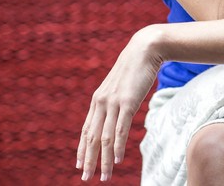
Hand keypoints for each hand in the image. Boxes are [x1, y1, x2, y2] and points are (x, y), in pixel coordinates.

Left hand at [77, 27, 162, 181]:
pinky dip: (117, 147)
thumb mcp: (120, 87)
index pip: (86, 130)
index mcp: (97, 100)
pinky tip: (117, 159)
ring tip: (104, 176)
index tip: (79, 165)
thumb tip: (116, 114)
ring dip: (104, 160)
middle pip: (92, 138)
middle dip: (88, 160)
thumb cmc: (134, 70)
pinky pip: (120, 129)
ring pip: (105, 138)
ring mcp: (113, 103)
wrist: (144, 50)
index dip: (82, 149)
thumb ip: (115, 101)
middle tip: (85, 178)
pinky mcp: (127, 102)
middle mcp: (101, 103)